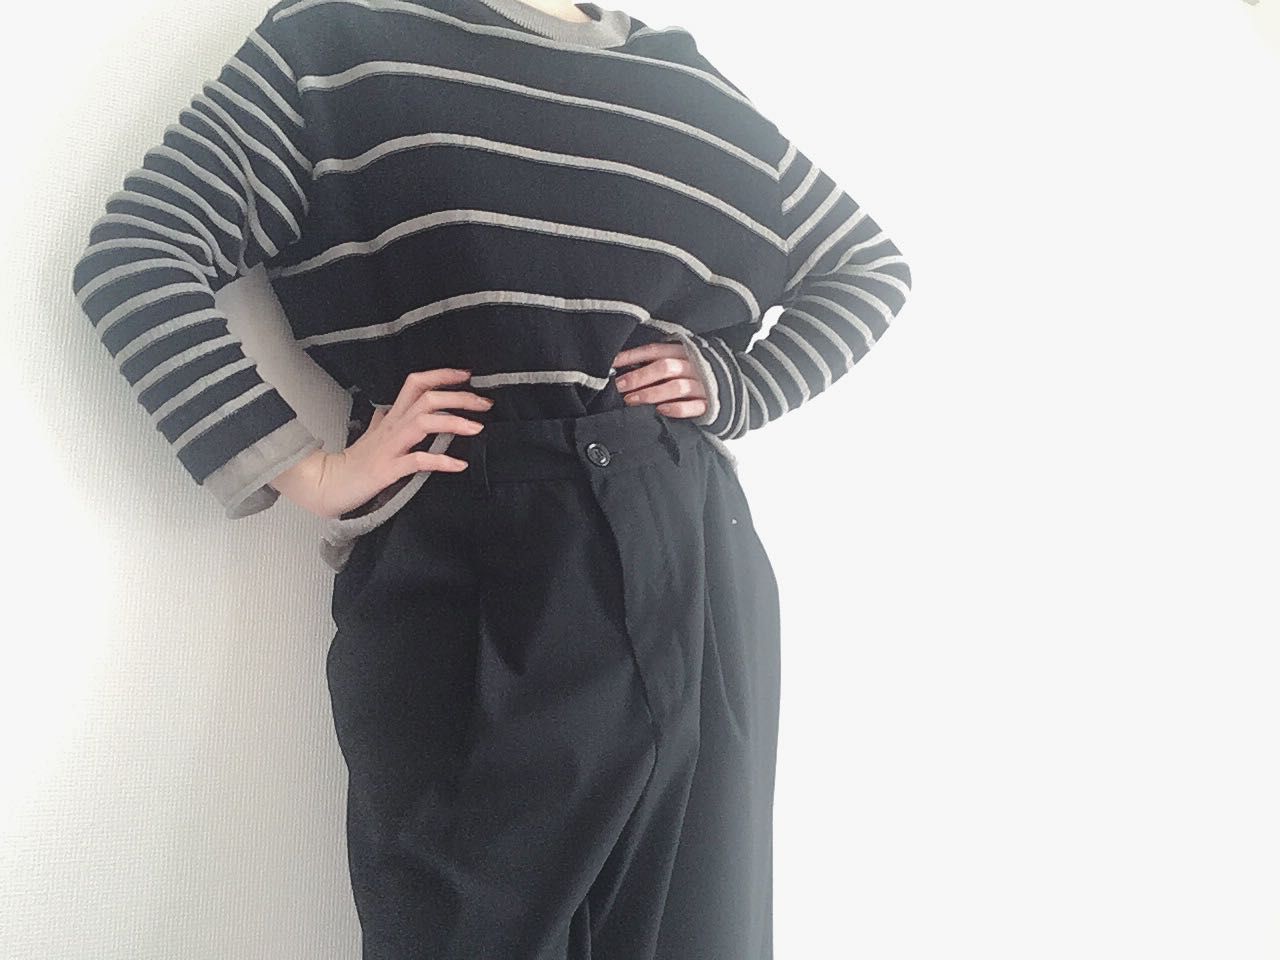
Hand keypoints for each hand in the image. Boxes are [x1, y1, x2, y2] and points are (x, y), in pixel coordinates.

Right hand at [268, 368, 492, 518]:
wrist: (330, 484)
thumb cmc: (355, 461)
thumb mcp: (372, 435)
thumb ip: (382, 421)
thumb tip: (385, 409)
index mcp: (393, 416)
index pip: (417, 383)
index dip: (442, 375)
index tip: (468, 375)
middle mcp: (393, 426)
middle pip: (427, 398)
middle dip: (460, 397)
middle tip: (485, 403)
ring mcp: (391, 446)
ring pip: (424, 422)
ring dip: (454, 422)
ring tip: (478, 428)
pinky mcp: (389, 469)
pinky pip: (418, 461)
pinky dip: (441, 461)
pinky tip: (460, 464)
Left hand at [611, 341, 709, 419]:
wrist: (732, 390)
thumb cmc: (696, 375)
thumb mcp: (680, 361)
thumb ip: (658, 362)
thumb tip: (624, 368)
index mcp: (683, 351)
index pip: (654, 350)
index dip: (632, 356)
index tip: (612, 364)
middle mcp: (694, 365)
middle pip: (664, 367)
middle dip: (638, 377)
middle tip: (620, 387)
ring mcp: (703, 384)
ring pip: (676, 386)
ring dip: (651, 394)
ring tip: (631, 401)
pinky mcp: (711, 403)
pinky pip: (693, 406)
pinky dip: (676, 408)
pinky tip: (661, 410)